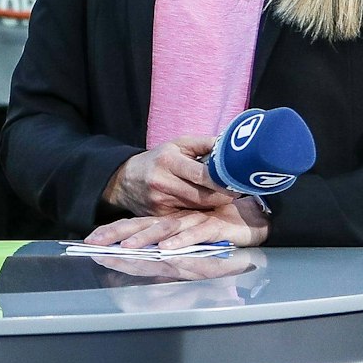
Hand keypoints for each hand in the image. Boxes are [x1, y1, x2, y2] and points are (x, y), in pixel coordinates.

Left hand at [84, 195, 269, 250]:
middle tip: (94, 244)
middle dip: (118, 234)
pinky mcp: (216, 227)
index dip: (114, 231)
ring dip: (146, 239)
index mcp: (170, 221)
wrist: (257, 216)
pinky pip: (197, 235)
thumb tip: (146, 258)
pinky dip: (182, 242)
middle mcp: (179, 220)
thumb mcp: (192, 236)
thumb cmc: (223, 226)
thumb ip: (173, 243)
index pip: (137, 225)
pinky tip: (167, 249)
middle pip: (143, 227)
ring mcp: (196, 222)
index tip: (89, 240)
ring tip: (126, 248)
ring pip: (166, 230)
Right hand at [102, 138, 235, 216]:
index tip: (238, 181)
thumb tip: (231, 144)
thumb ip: (205, 144)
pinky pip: (188, 218)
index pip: (202, 175)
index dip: (222, 181)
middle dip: (223, 196)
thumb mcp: (178, 144)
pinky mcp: (160, 217)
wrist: (125, 179)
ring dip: (214, 205)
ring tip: (223, 198)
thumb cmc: (159, 159)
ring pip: (198, 209)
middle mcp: (162, 182)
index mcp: (169, 161)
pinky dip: (199, 214)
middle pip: (203, 197)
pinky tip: (205, 208)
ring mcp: (160, 202)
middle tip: (236, 191)